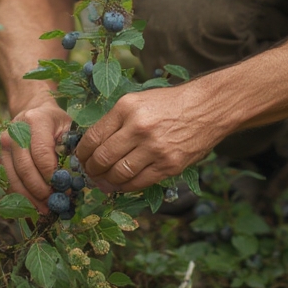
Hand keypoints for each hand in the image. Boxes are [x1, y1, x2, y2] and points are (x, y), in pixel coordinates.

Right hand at [0, 101, 72, 213]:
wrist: (33, 111)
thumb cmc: (55, 122)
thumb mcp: (68, 127)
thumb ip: (71, 148)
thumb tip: (75, 176)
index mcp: (35, 120)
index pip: (41, 153)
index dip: (51, 174)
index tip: (64, 187)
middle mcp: (14, 132)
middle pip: (25, 168)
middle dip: (40, 189)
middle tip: (55, 202)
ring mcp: (3, 146)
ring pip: (14, 178)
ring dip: (30, 197)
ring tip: (45, 208)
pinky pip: (8, 182)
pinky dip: (21, 196)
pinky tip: (34, 205)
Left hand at [76, 82, 225, 192]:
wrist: (207, 108)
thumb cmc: (170, 104)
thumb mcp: (139, 101)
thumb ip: (117, 120)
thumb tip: (93, 145)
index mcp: (127, 108)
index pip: (93, 137)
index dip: (82, 153)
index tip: (81, 159)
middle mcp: (138, 127)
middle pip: (102, 158)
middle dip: (91, 170)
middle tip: (90, 173)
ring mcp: (154, 148)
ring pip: (118, 173)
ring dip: (106, 181)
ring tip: (103, 181)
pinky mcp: (169, 165)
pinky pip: (138, 182)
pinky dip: (126, 186)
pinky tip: (122, 184)